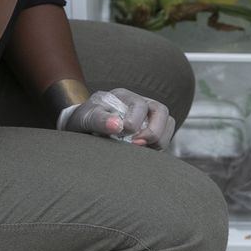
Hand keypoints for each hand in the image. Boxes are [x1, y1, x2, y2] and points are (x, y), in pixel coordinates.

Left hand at [58, 87, 173, 149]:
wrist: (82, 126)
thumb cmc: (84, 119)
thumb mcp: (86, 118)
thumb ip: (99, 120)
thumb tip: (117, 125)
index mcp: (123, 96)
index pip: (140, 105)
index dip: (135, 121)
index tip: (123, 134)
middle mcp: (139, 103)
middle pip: (161, 112)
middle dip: (154, 131)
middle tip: (137, 145)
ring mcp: (147, 116)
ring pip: (168, 124)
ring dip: (159, 140)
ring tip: (142, 151)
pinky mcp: (150, 130)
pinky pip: (164, 137)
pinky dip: (157, 147)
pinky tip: (142, 154)